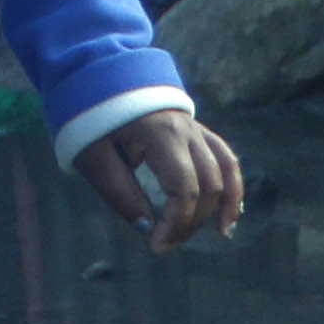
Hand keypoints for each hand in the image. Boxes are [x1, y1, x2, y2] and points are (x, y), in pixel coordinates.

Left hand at [77, 108, 243, 251]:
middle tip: (167, 242)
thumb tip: (146, 228)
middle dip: (192, 220)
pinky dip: (232, 184)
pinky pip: (225, 157)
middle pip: (209, 184)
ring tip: (220, 233)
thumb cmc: (91, 120)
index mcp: (161, 134)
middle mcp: (187, 130)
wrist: (96, 78)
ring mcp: (196, 128)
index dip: (176, 222)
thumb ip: (120, 194)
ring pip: (226, 170)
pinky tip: (232, 210)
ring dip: (223, 204)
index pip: (184, 188)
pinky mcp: (196, 130)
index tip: (157, 245)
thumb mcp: (95, 159)